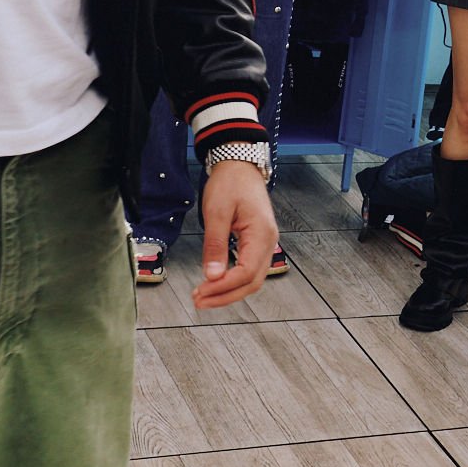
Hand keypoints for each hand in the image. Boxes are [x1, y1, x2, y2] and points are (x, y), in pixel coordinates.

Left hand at [193, 159, 275, 309]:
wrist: (240, 165)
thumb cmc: (230, 184)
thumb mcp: (217, 213)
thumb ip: (215, 245)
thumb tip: (212, 275)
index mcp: (262, 234)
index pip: (246, 272)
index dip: (224, 287)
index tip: (201, 292)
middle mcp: (269, 241)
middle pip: (252, 282)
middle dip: (226, 296)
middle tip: (199, 301)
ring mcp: (265, 242)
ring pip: (252, 278)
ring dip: (229, 291)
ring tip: (204, 295)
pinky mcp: (258, 242)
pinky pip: (249, 269)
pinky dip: (233, 280)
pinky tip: (216, 283)